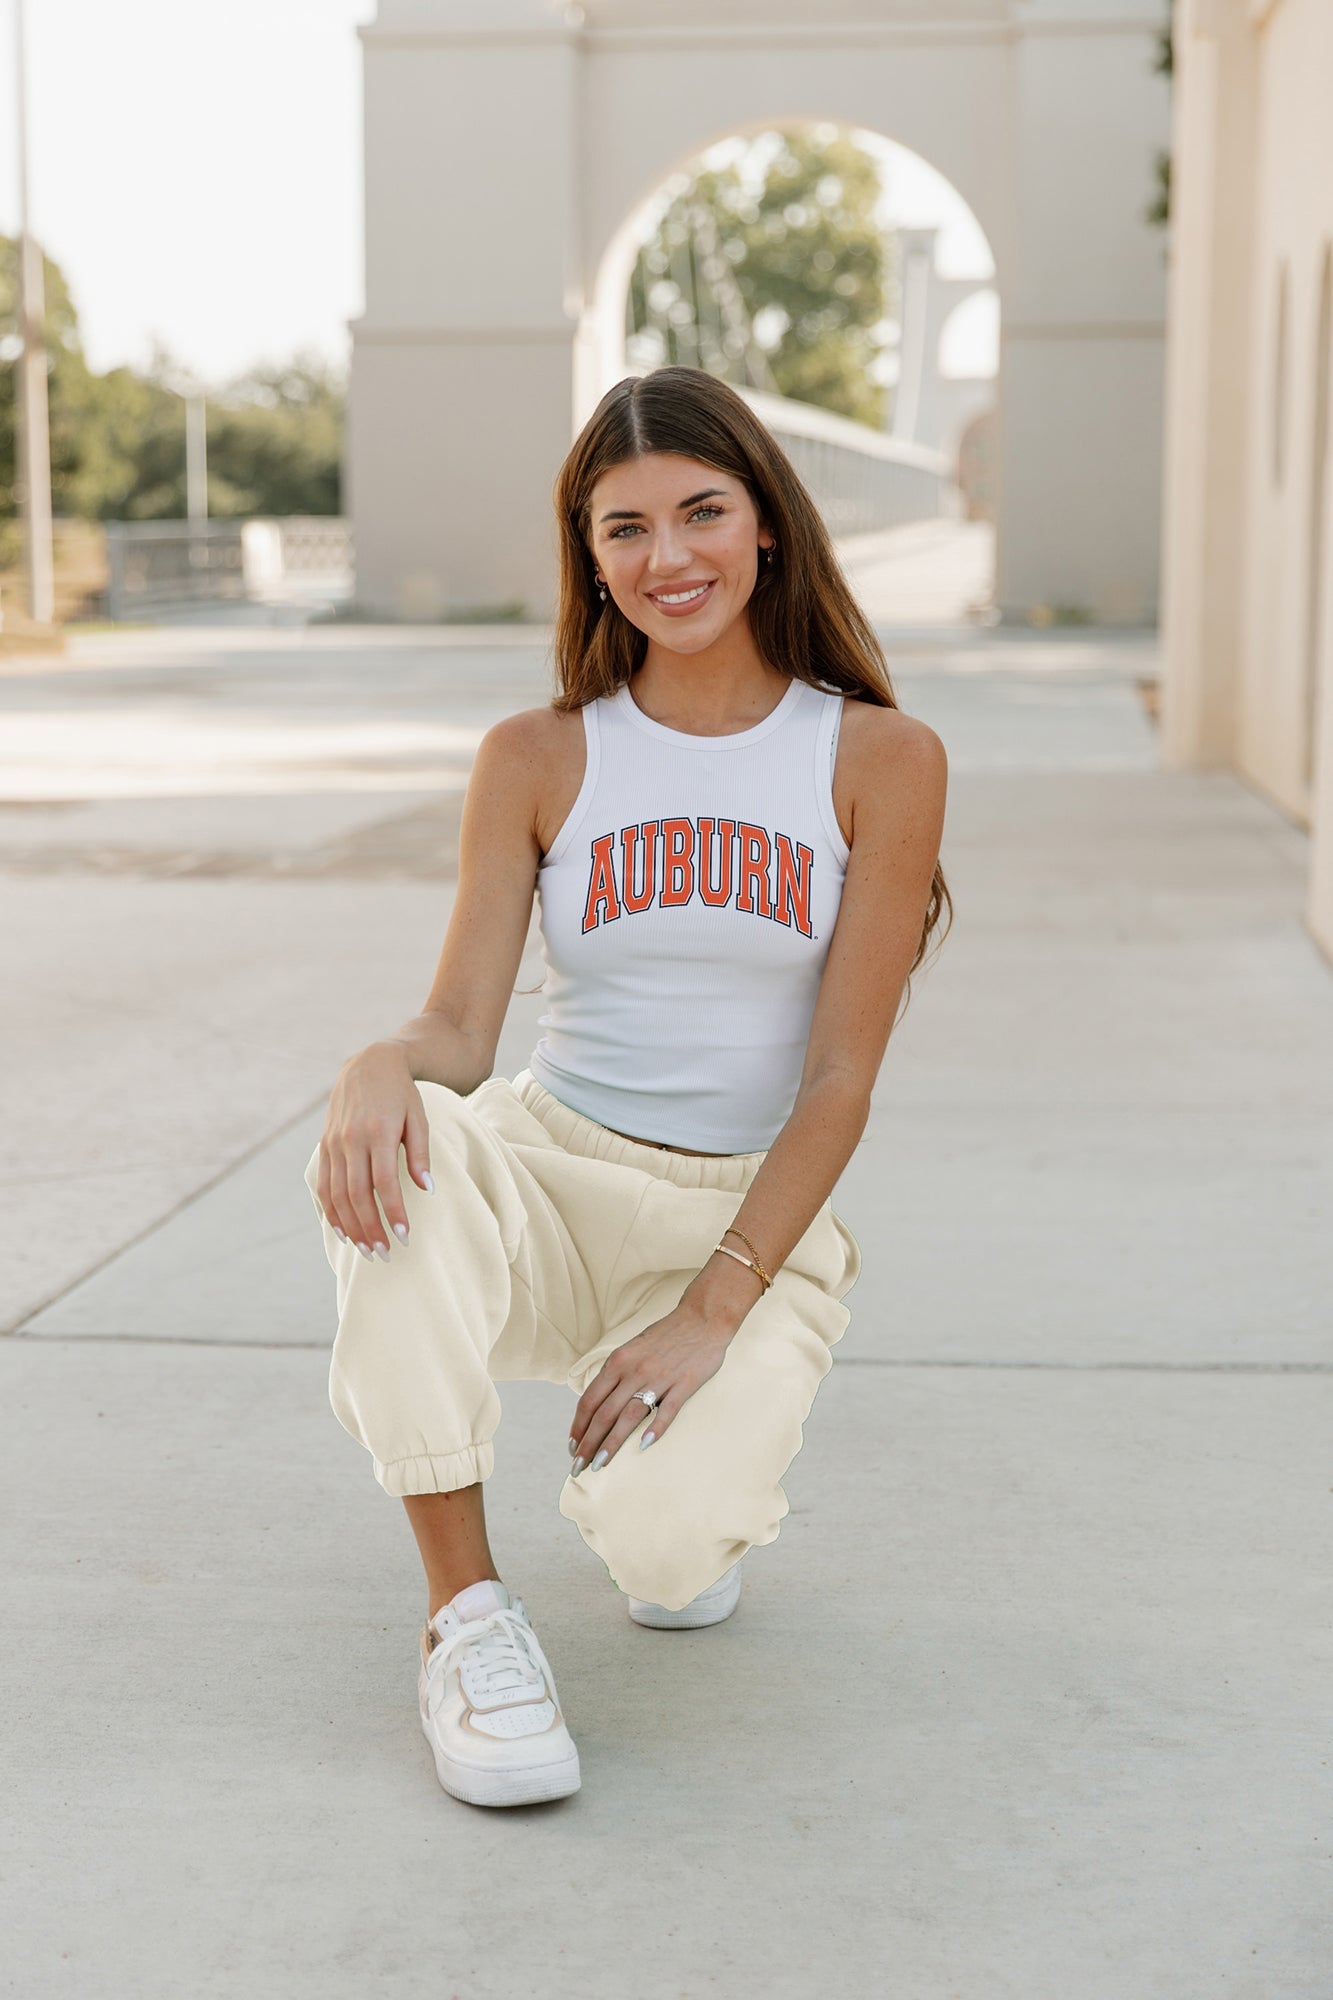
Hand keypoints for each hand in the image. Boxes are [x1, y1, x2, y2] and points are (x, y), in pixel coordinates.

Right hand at [316, 1041, 433, 1259]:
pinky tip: (344, 1231)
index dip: (393, 1211)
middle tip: (386, 1253)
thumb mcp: (418, 1117)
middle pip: (357, 1194)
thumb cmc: (401, 1093)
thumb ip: (420, 1154)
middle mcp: (351, 1139)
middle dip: (371, 1227)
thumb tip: (427, 1189)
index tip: (404, 1235)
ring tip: (368, 1250)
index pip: (383, 1182)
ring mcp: (334, 1143)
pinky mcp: (325, 1145)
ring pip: (337, 1194)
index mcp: (378, 1132)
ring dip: (352, 1226)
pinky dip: (332, 1211)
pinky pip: (324, 1185)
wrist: (369, 1063)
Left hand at [567, 1299, 735, 1474]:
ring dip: (612, 1444)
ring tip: (599, 1464)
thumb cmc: (665, 1336)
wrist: (702, 1318)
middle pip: (604, 1413)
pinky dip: (654, 1430)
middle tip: (578, 1466)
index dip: (578, 1426)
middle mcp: (634, 1371)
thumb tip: (598, 1403)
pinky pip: (667, 1411)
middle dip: (588, 1443)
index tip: (572, 1446)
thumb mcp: (631, 1348)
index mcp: (619, 1361)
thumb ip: (616, 1373)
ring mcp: (659, 1378)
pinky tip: (643, 1447)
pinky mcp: (684, 1383)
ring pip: (629, 1417)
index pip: (590, 1400)